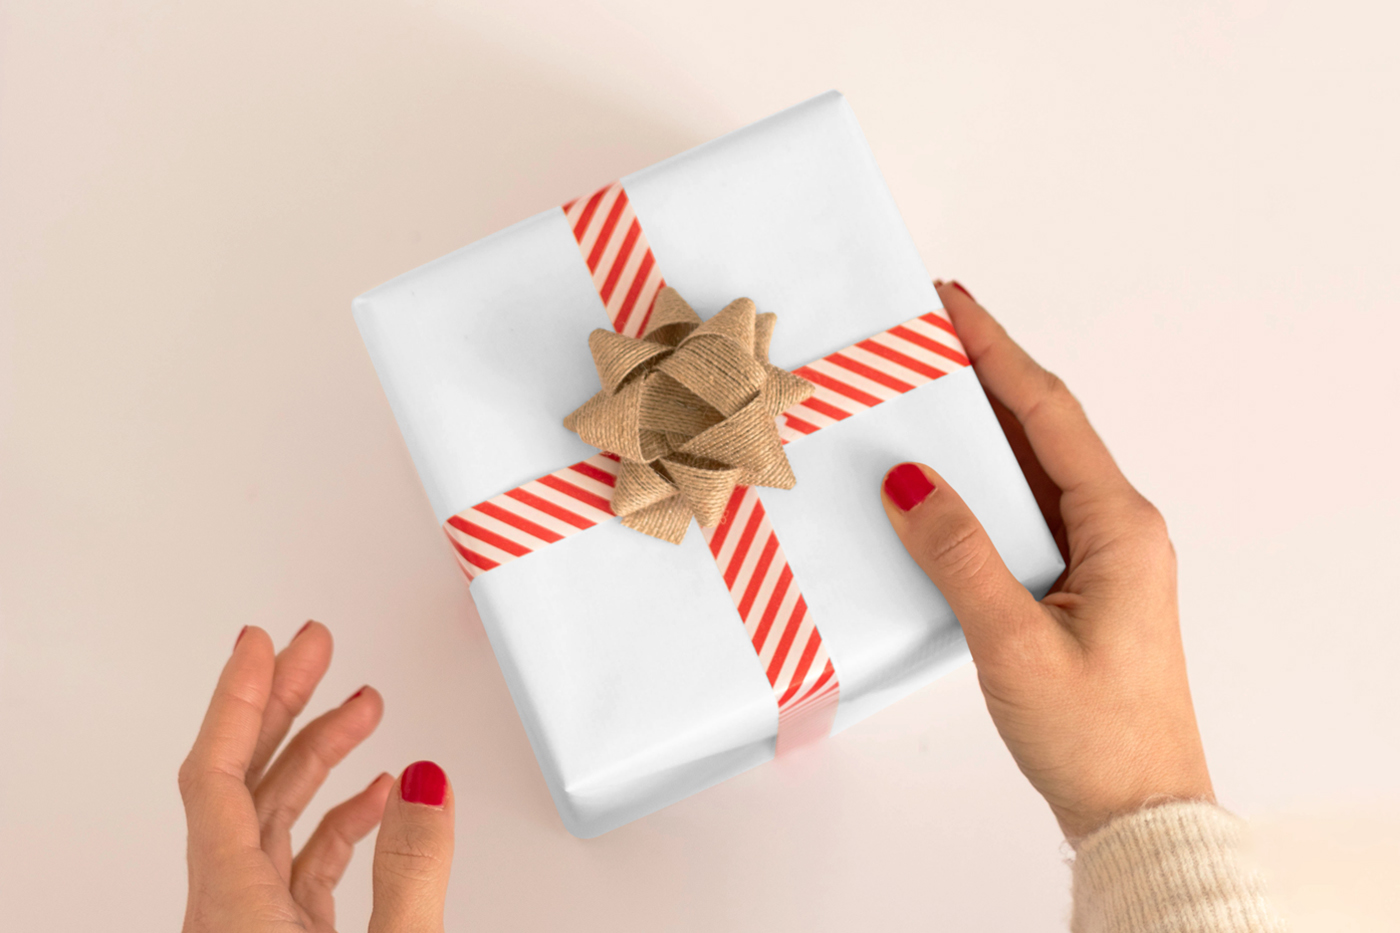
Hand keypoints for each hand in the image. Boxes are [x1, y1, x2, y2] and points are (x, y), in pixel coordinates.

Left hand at [178, 623, 454, 931]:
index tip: (257, 643)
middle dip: (282, 704)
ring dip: (321, 757)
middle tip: (313, 649)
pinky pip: (298, 864)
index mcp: (232, 908)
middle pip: (241, 783)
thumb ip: (409, 871)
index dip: (238, 698)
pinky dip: (338, 820)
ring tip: (365, 710)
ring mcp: (251, 929)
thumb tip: (426, 787)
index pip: (216, 775)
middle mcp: (228, 914)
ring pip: (272, 821)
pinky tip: (377, 795)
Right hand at [880, 281, 1212, 841]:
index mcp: (1119, 527)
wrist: (1139, 811)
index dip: (997, 351)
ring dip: (976, 435)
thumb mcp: (1014, 643)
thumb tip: (906, 481)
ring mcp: (1098, 560)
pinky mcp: (1075, 589)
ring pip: (1028, 475)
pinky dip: (978, 492)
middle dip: (981, 379)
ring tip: (917, 398)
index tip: (952, 304)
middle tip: (922, 338)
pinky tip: (935, 488)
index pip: (1048, 414)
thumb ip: (959, 555)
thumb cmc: (1095, 736)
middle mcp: (1116, 530)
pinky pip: (1021, 518)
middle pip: (1040, 431)